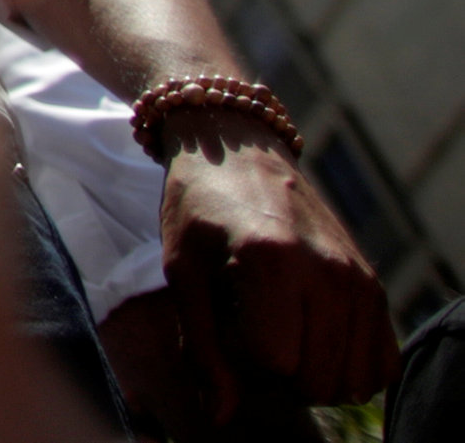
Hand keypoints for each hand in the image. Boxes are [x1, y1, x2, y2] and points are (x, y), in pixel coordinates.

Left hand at [155, 118, 396, 418]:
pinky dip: (351, 370)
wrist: (237, 151)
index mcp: (271, 260)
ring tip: (281, 336)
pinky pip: (382, 365)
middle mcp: (327, 270)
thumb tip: (220, 415)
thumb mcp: (182, 273)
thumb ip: (201, 348)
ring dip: (314, 376)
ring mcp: (359, 278)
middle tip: (250, 335)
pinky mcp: (374, 285)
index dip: (243, 361)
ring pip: (351, 381)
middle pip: (316, 379)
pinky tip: (315, 342)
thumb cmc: (197, 210)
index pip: (275, 363)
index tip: (224, 328)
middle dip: (278, 376)